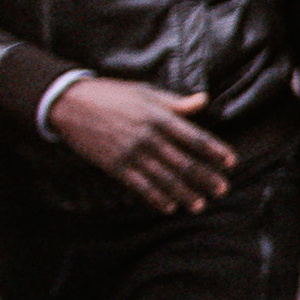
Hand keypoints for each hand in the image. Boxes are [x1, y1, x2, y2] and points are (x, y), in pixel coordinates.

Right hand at [48, 78, 234, 212]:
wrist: (69, 103)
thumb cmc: (111, 95)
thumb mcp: (145, 92)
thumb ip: (175, 102)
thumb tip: (203, 100)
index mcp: (159, 116)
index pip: (194, 137)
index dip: (215, 151)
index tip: (231, 162)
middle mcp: (148, 137)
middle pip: (183, 162)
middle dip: (205, 177)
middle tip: (222, 189)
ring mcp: (131, 153)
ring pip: (164, 177)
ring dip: (185, 192)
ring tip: (201, 204)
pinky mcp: (114, 165)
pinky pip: (140, 186)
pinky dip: (156, 198)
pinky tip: (169, 207)